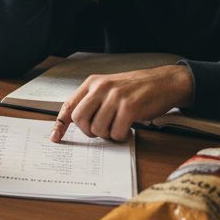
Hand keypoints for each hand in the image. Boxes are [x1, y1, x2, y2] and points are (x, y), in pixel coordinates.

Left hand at [51, 65, 194, 142]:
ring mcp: (115, 97)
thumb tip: (80, 123)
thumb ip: (94, 100)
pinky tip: (128, 130)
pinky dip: (121, 136)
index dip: (60, 124)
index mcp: (92, 83)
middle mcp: (100, 88)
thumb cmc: (137, 88)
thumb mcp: (110, 88)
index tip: (55, 138)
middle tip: (101, 131)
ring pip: (97, 128)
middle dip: (88, 131)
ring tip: (118, 128)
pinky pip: (116, 132)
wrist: (164, 82)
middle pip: (79, 118)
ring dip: (107, 134)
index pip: (69, 105)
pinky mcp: (129, 107)